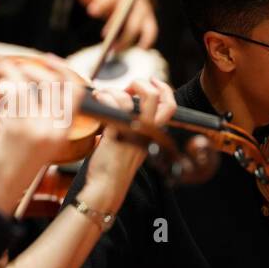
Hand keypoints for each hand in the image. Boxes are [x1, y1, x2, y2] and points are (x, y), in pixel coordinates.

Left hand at [0, 57, 84, 215]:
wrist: (2, 189)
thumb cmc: (16, 165)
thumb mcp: (41, 140)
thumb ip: (43, 115)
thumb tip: (33, 84)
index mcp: (64, 131)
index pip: (74, 91)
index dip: (63, 70)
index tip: (48, 59)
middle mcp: (55, 128)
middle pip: (51, 81)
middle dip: (29, 65)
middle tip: (11, 64)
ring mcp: (36, 127)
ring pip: (26, 83)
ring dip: (7, 70)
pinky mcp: (15, 127)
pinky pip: (9, 93)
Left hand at [75, 0, 158, 50]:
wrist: (136, 1)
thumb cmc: (115, 2)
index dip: (100, 5)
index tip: (91, 12)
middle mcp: (133, 3)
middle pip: (123, 13)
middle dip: (114, 25)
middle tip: (105, 37)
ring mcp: (143, 13)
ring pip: (136, 26)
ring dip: (127, 38)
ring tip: (115, 49)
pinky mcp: (150, 24)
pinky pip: (151, 33)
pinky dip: (146, 41)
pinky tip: (139, 50)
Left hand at [83, 77, 174, 198]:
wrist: (107, 186)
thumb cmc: (116, 167)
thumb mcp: (133, 144)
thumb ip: (135, 126)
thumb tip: (126, 104)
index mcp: (154, 135)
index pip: (170, 107)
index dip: (164, 89)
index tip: (152, 81)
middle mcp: (148, 132)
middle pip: (154, 96)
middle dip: (139, 84)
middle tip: (126, 88)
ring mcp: (134, 132)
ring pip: (130, 98)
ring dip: (113, 90)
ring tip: (103, 95)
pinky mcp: (117, 132)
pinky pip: (112, 104)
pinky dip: (104, 96)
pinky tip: (98, 100)